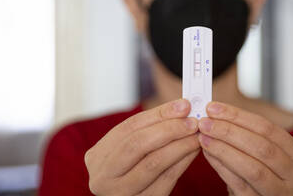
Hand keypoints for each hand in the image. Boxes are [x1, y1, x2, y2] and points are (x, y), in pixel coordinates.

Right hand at [84, 99, 199, 195]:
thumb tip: (181, 108)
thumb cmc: (126, 170)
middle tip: (192, 121)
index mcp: (97, 156)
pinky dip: (182, 162)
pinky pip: (166, 180)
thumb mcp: (126, 150)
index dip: (158, 114)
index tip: (183, 105)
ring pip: (153, 163)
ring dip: (180, 145)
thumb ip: (149, 128)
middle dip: (169, 129)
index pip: (129, 127)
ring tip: (196, 135)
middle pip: (138, 144)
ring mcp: (121, 193)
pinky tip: (192, 152)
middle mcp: (104, 176)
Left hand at [198, 102, 292, 195]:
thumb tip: (215, 110)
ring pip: (252, 167)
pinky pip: (239, 184)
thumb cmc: (258, 170)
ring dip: (223, 149)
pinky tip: (208, 154)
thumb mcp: (260, 150)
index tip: (214, 108)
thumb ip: (245, 131)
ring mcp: (280, 193)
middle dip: (229, 132)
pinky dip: (221, 166)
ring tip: (204, 137)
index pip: (267, 128)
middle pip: (261, 146)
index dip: (238, 116)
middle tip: (205, 122)